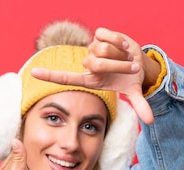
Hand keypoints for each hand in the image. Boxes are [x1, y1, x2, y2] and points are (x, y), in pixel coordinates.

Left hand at [30, 27, 160, 123]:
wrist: (138, 61)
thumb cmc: (131, 78)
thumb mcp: (134, 91)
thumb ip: (140, 106)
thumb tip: (151, 120)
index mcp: (91, 80)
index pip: (66, 78)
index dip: (50, 76)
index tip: (32, 73)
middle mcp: (89, 64)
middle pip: (95, 62)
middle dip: (116, 65)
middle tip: (130, 68)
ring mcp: (93, 48)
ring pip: (102, 48)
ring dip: (120, 54)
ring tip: (126, 58)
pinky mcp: (99, 34)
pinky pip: (107, 35)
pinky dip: (119, 40)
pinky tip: (124, 45)